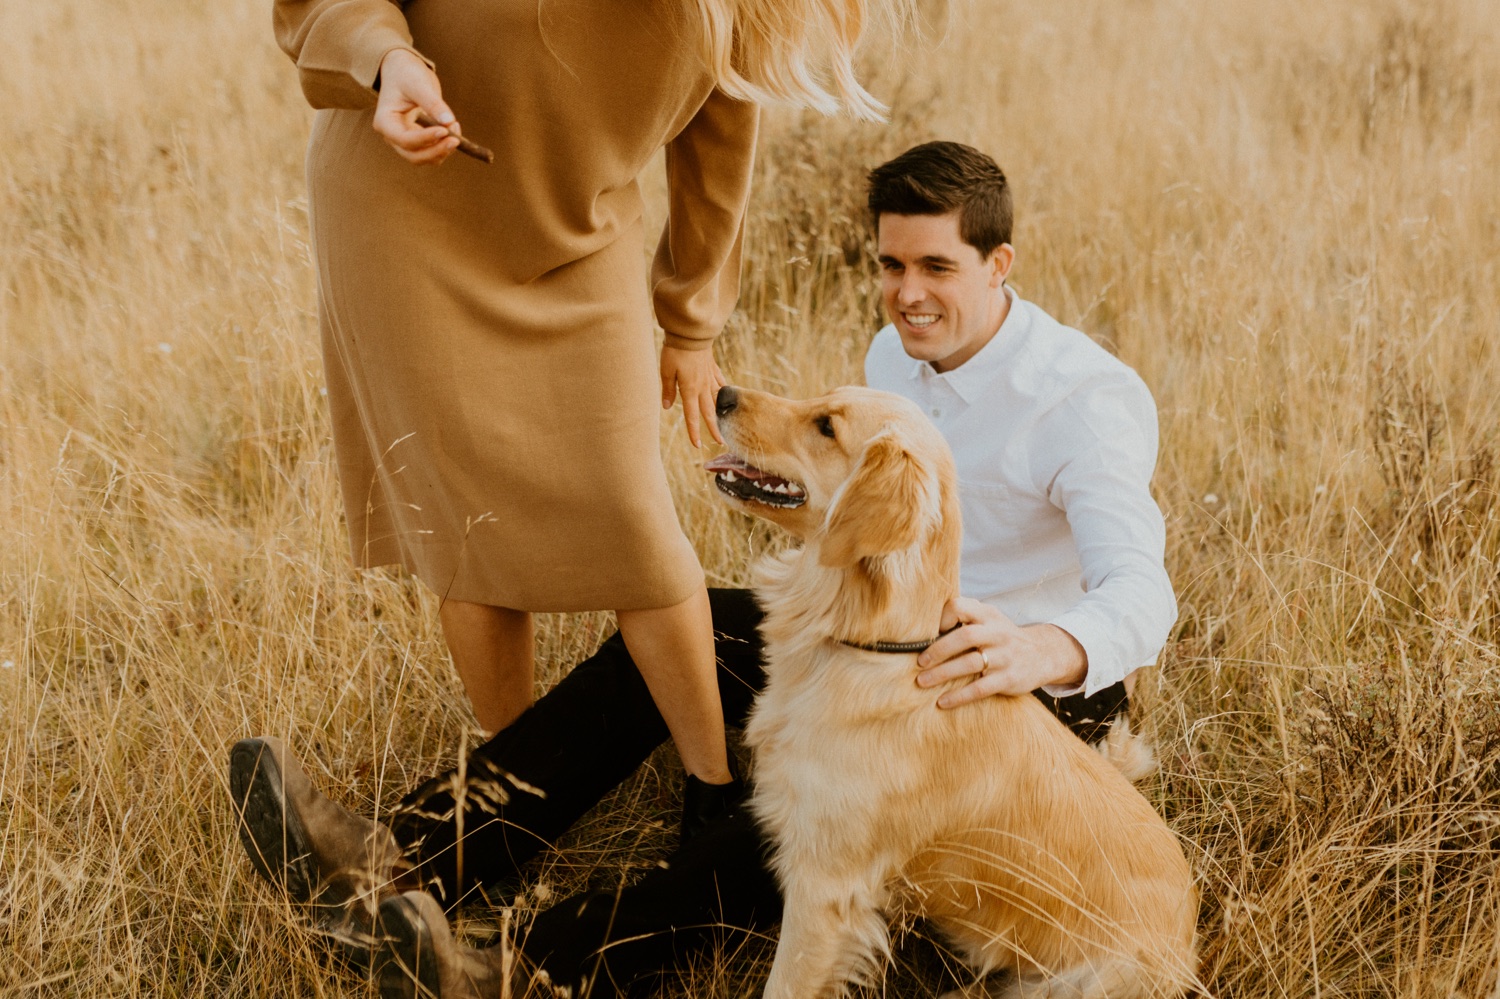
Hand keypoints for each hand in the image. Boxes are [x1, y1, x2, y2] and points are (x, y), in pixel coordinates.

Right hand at [373, 49, 460, 165]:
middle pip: (414, 156)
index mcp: (385, 121)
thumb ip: (432, 103)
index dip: (426, 138)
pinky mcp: (417, 141)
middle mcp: (392, 136)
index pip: (405, 139)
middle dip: (436, 151)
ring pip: (424, 158)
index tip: (445, 130)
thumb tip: (449, 122)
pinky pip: (431, 151)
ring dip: (442, 150)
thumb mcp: (418, 83)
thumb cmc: (406, 74)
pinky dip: (444, 146)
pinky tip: (454, 129)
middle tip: (456, 140)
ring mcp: (404, 141)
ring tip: (456, 128)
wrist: (403, 71)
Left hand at [660, 345, 724, 447]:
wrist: (691, 332)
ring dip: (720, 413)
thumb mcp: (666, 371)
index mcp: (690, 390)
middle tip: (721, 442)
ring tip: (725, 423)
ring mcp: (709, 377)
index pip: (692, 416)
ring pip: (716, 399)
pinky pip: (720, 382)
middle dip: (714, 428)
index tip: (698, 445)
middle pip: (709, 412)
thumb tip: (668, 407)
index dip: (694, 432)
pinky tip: (725, 394)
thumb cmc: (675, 351)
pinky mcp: (712, 367)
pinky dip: (723, 390)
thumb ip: (668, 390)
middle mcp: (702, 387)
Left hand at [915, 597, 1087, 708]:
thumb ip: (966, 617)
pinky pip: (980, 689)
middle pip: (964, 637)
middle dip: (938, 650)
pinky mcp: (1008, 679)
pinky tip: (942, 702)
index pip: (961, 607)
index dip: (943, 617)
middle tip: (919, 662)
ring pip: (970, 664)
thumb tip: (926, 626)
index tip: (933, 631)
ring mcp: (1004, 656)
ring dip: (942, 674)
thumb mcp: (990, 619)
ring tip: (922, 682)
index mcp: (988, 615)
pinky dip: (959, 696)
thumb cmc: (1003, 637)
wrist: (1043, 654)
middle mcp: (997, 633)